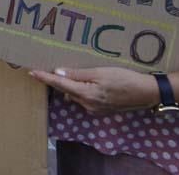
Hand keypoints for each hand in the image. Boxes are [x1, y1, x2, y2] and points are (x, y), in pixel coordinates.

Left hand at [30, 67, 159, 115]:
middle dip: (54, 80)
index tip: (32, 72)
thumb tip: (59, 72)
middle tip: (42, 69)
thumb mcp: (100, 72)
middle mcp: (87, 105)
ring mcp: (94, 109)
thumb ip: (78, 74)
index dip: (45, 77)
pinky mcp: (100, 109)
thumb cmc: (125, 79)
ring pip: (74, 94)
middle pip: (65, 90)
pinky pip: (84, 98)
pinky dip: (80, 90)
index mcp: (86, 94)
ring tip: (65, 71)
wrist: (146, 92)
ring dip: (69, 85)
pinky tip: (83, 81)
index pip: (60, 84)